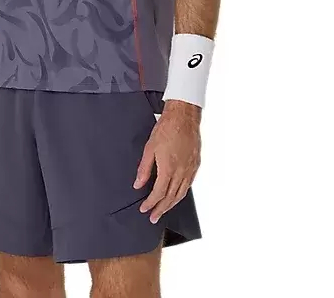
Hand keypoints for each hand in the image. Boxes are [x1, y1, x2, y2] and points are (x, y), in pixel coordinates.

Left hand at [132, 99, 201, 223]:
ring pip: (181, 193)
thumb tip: (138, 184)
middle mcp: (181, 172)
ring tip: (163, 210)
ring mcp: (190, 169)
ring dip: (172, 204)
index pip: (159, 193)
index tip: (144, 209)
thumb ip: (144, 169)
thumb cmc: (166, 128)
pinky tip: (177, 195)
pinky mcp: (195, 164)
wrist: (184, 116)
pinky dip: (181, 193)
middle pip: (171, 197)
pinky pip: (189, 185)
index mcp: (168, 168)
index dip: (151, 203)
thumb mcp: (149, 148)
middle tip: (153, 217)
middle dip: (161, 209)